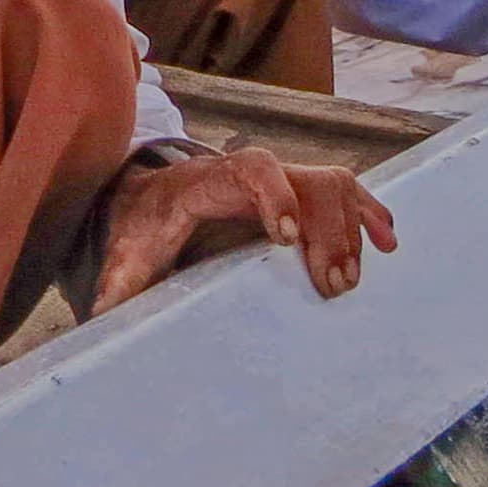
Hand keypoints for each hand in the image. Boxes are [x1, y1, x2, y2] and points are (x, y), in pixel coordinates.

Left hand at [92, 145, 395, 311]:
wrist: (150, 199)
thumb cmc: (144, 224)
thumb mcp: (129, 248)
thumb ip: (118, 279)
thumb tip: (98, 316)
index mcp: (209, 180)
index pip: (251, 170)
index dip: (275, 196)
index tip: (285, 238)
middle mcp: (252, 173)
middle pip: (305, 180)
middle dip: (323, 229)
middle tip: (330, 284)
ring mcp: (282, 179)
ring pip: (332, 184)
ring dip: (350, 228)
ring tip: (349, 280)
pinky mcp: (299, 193)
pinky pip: (344, 192)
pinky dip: (368, 213)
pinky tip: (388, 242)